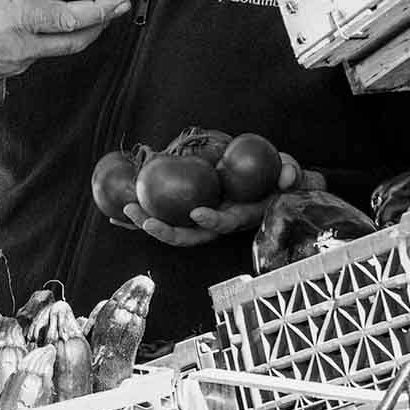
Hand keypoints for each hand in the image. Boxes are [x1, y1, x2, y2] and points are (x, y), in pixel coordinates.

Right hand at [0, 0, 128, 90]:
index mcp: (13, 23)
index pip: (67, 19)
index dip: (100, 11)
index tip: (121, 1)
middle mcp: (22, 49)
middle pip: (76, 41)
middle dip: (102, 24)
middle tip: (118, 6)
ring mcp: (19, 65)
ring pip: (61, 48)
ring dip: (79, 29)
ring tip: (86, 5)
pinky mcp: (14, 71)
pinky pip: (42, 51)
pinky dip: (53, 35)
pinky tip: (46, 17)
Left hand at [114, 153, 323, 246]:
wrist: (272, 186)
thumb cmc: (281, 179)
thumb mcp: (292, 173)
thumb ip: (292, 173)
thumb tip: (288, 176)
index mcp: (240, 216)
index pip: (224, 224)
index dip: (212, 221)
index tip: (197, 213)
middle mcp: (217, 223)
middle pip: (190, 236)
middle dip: (166, 230)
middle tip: (143, 218)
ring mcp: (201, 220)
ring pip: (172, 229)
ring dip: (147, 223)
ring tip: (124, 211)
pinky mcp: (189, 212)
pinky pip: (164, 215)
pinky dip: (142, 214)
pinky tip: (117, 211)